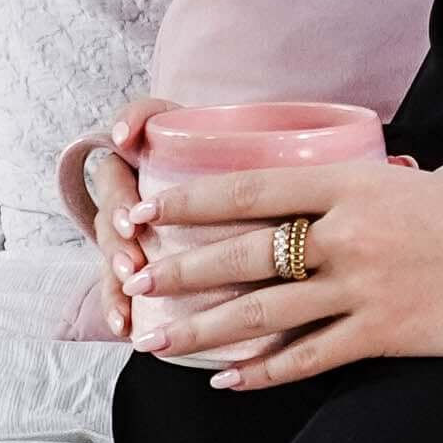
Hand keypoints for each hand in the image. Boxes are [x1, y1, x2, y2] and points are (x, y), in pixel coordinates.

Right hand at [68, 95, 274, 342]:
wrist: (277, 246)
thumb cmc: (280, 200)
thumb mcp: (287, 171)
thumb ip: (291, 146)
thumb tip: (332, 125)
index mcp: (180, 148)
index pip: (141, 121)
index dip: (130, 124)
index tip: (129, 140)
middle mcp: (151, 183)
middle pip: (115, 185)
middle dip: (118, 207)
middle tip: (134, 229)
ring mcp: (141, 228)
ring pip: (110, 236)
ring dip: (113, 256)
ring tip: (130, 279)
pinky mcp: (142, 271)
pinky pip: (114, 287)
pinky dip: (113, 304)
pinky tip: (124, 322)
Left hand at [118, 155, 442, 388]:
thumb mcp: (424, 179)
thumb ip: (370, 189)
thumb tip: (334, 199)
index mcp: (356, 182)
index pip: (254, 190)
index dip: (192, 204)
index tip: (147, 211)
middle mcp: (350, 233)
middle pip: (244, 255)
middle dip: (181, 271)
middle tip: (134, 284)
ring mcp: (366, 287)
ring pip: (264, 312)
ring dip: (204, 329)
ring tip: (157, 341)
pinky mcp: (387, 333)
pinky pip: (310, 357)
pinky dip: (265, 372)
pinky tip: (229, 381)